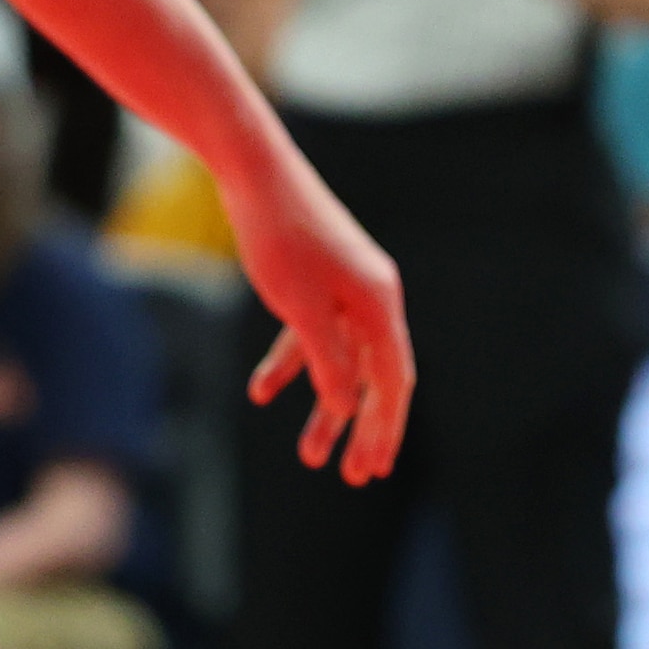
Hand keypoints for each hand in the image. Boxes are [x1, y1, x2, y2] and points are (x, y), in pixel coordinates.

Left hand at [219, 145, 416, 484]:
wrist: (254, 172)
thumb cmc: (279, 237)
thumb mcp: (300, 307)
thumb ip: (326, 360)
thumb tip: (348, 407)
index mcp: (379, 303)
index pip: (394, 380)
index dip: (385, 428)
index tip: (373, 469)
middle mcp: (372, 297)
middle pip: (376, 376)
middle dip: (363, 428)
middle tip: (354, 476)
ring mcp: (346, 289)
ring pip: (343, 361)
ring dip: (327, 406)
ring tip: (310, 454)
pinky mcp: (319, 280)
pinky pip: (313, 335)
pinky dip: (293, 365)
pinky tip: (263, 392)